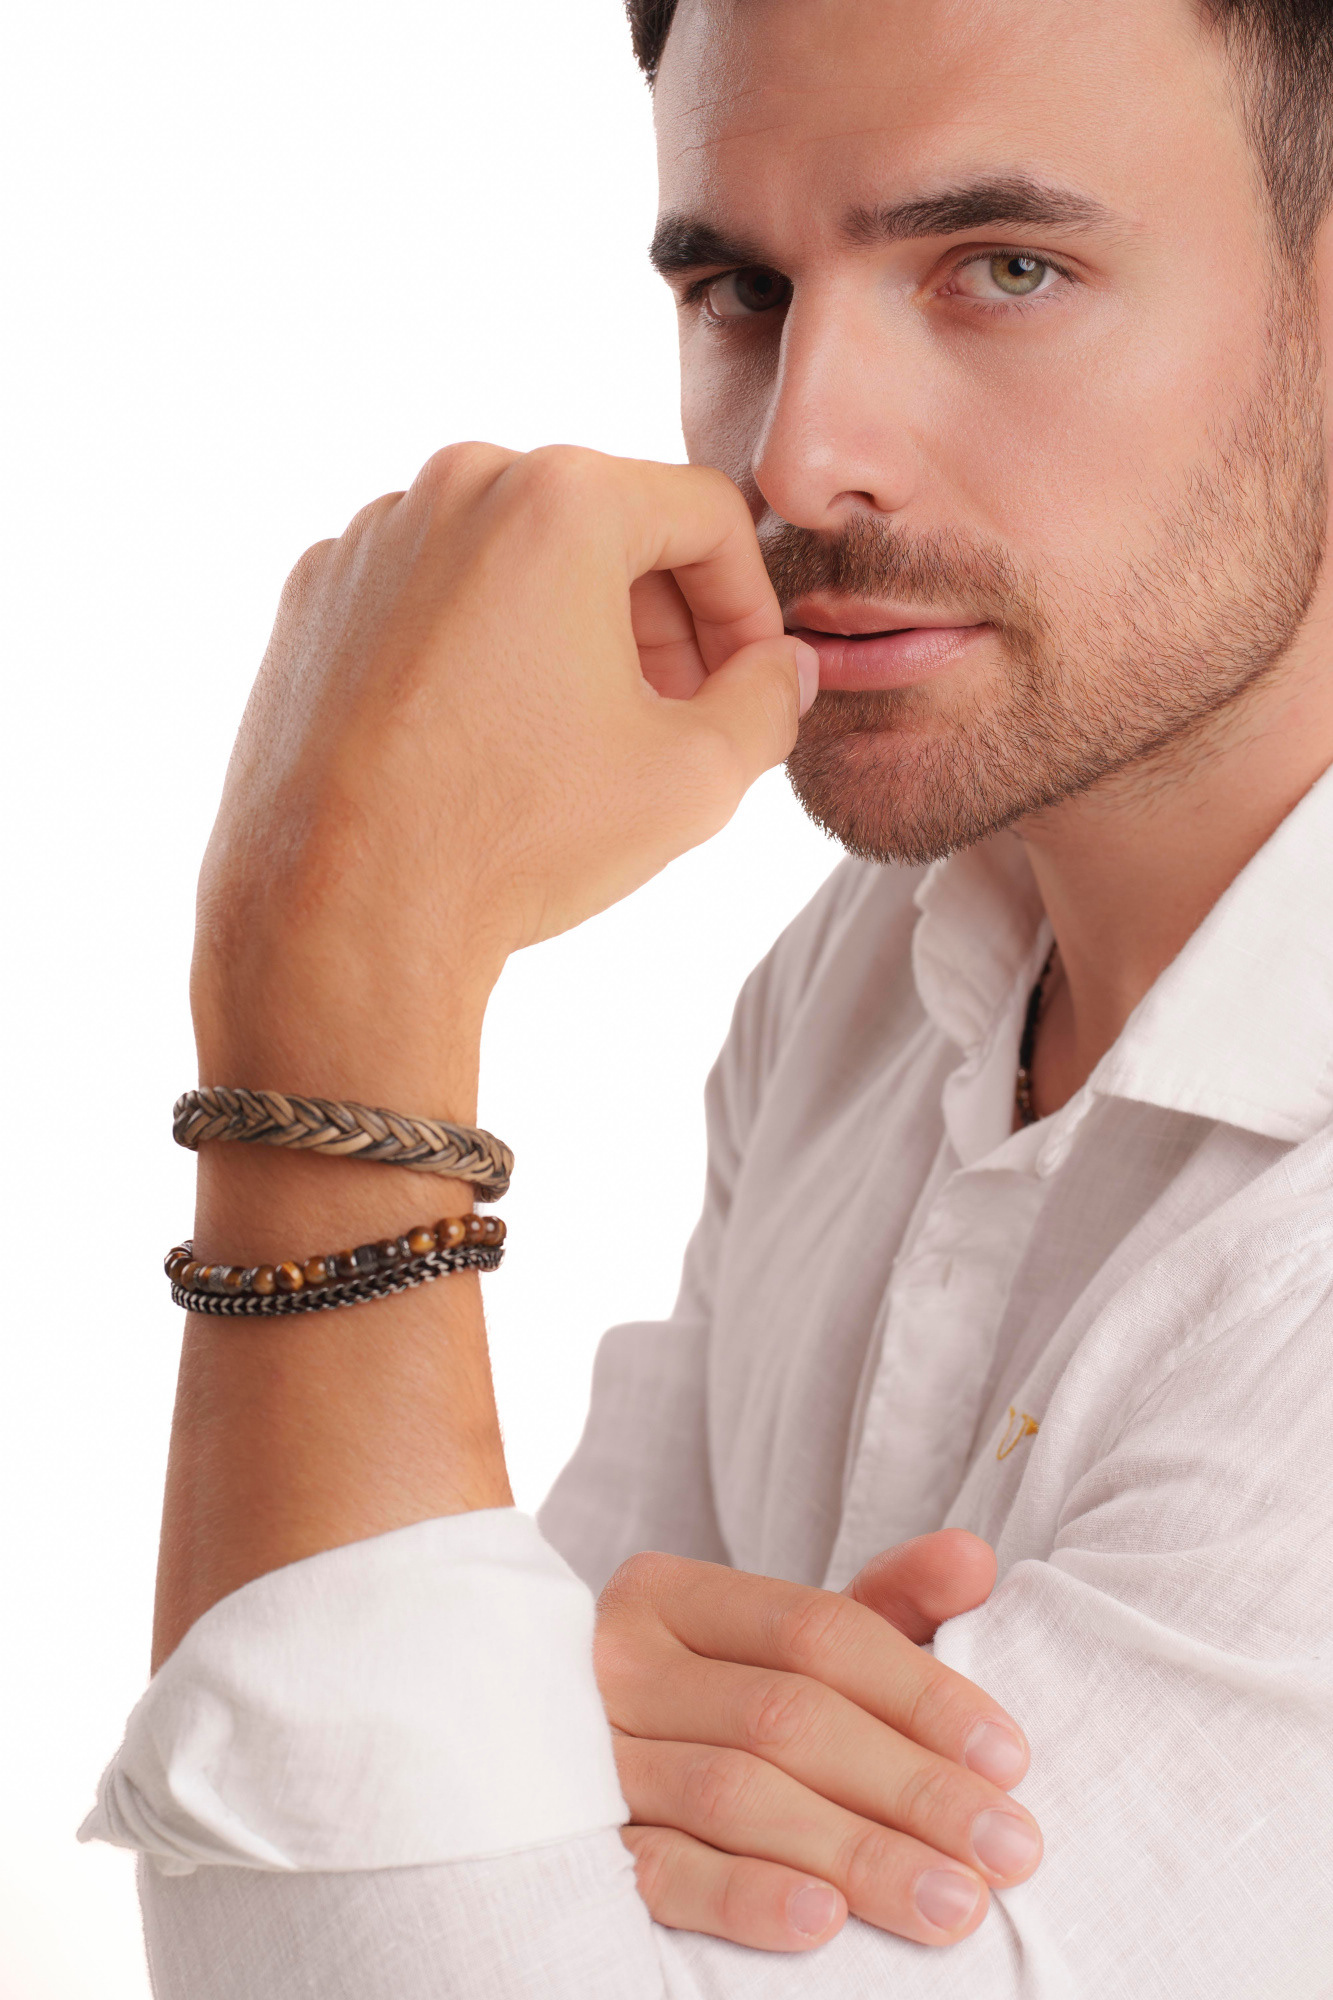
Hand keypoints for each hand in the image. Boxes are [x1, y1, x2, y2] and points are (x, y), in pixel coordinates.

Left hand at [192, 444, 814, 1105]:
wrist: (338, 913)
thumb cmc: (519, 839)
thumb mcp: (696, 779)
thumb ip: (769, 701)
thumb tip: (779, 668)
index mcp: (559, 497)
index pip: (705, 515)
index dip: (749, 605)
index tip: (745, 684)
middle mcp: (455, 486)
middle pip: (605, 525)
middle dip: (660, 619)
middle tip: (674, 718)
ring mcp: (371, 537)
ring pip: (511, 557)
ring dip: (567, 630)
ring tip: (578, 738)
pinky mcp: (315, 594)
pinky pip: (427, 594)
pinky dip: (474, 645)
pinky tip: (483, 742)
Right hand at [596, 1532, 1039, 1952]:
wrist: (554, 1763)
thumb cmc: (716, 1698)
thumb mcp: (788, 1642)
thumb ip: (884, 1601)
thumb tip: (975, 1561)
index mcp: (672, 1594)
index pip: (816, 1631)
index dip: (921, 1692)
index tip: (1012, 1758)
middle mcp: (622, 1664)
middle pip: (785, 1717)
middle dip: (912, 1786)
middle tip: (1011, 1850)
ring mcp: (593, 1759)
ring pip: (734, 1796)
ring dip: (856, 1853)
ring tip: (953, 1904)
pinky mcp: (576, 1850)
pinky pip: (662, 1875)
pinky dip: (744, 1897)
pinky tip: (824, 1923)